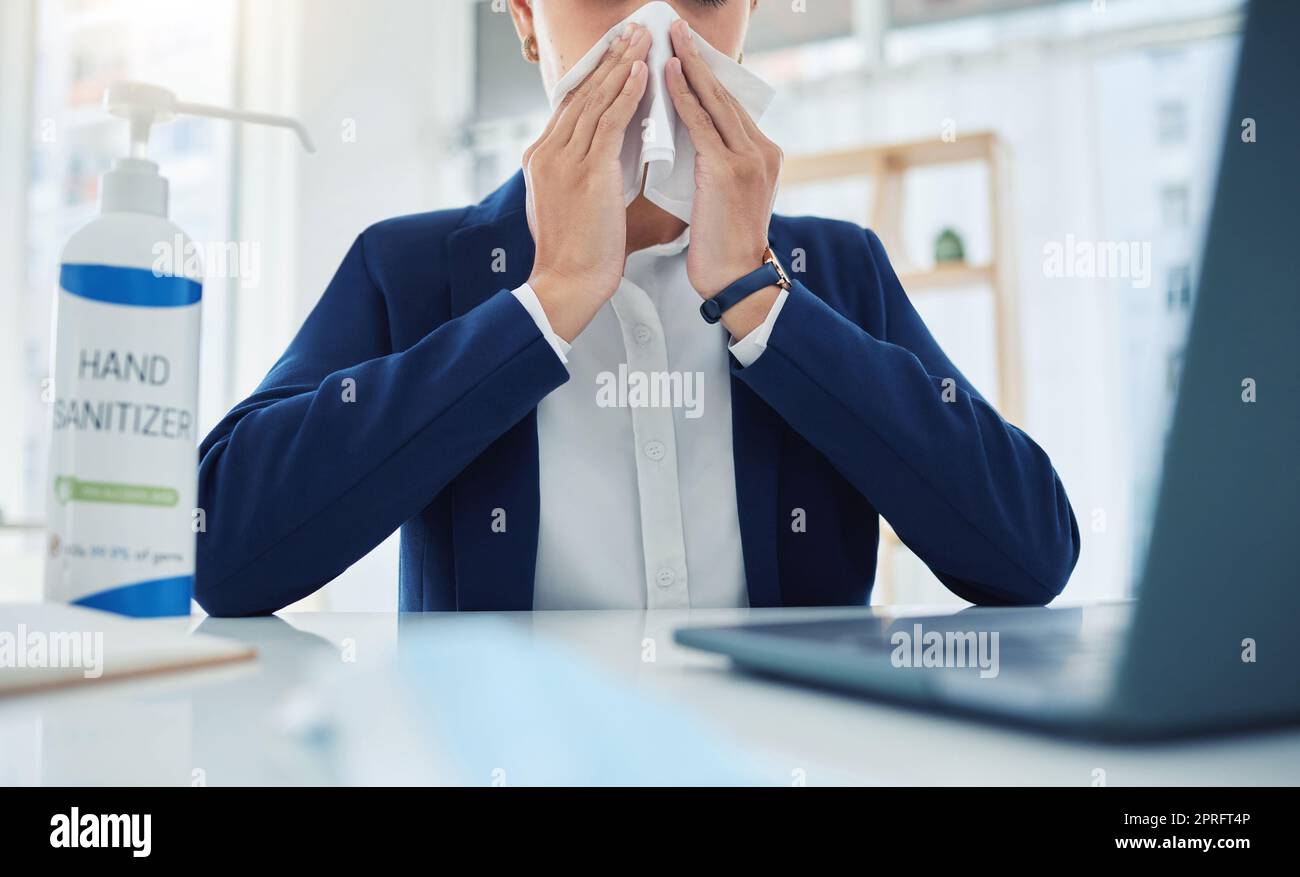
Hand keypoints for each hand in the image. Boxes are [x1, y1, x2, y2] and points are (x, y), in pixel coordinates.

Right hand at [523, 24, 649, 342]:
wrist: (567, 283)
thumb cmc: (575, 255)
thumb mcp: (569, 204)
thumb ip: (579, 175)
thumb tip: (604, 158)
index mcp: (541, 158)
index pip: (569, 105)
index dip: (594, 76)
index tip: (614, 53)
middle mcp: (547, 152)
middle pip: (581, 93)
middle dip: (608, 59)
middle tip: (631, 30)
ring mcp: (564, 160)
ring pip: (595, 100)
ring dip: (622, 66)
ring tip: (641, 39)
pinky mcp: (587, 172)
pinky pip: (609, 123)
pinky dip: (627, 95)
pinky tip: (642, 74)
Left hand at [666, 19, 783, 337]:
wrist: (735, 280)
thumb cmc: (721, 248)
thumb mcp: (722, 199)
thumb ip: (713, 167)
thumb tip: (688, 146)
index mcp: (762, 155)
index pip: (730, 107)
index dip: (707, 77)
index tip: (687, 52)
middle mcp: (761, 150)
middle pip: (725, 94)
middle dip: (698, 58)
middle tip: (675, 28)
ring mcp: (748, 158)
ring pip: (714, 101)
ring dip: (689, 65)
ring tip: (669, 38)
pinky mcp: (728, 170)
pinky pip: (700, 124)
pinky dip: (682, 96)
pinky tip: (666, 74)